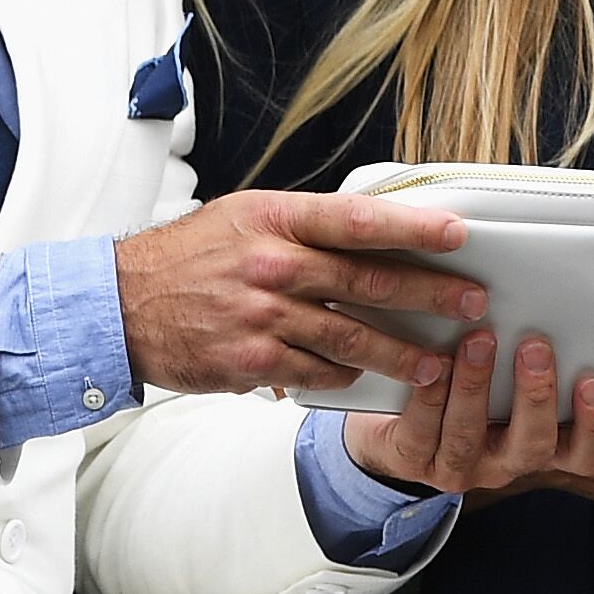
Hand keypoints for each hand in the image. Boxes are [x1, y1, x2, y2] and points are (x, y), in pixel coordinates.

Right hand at [114, 189, 482, 392]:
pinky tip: (366, 377)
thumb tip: (368, 228)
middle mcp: (274, 265)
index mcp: (275, 218)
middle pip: (370, 281)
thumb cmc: (188, 256)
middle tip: (472, 303)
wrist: (121, 304)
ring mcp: (263, 315)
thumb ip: (303, 224)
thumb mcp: (243, 216)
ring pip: (353, 337)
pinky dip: (346, 376)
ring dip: (402, 352)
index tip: (457, 233)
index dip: (414, 226)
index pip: (359, 219)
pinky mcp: (252, 361)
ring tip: (437, 362)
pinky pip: (317, 372)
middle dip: (430, 294)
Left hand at [342, 332, 593, 493]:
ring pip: (470, 436)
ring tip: (479, 341)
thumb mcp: (510, 372)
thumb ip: (533, 352)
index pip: (585, 453)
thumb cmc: (469, 382)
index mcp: (541, 444)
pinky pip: (421, 433)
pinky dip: (430, 395)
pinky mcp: (414, 459)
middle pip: (533, 445)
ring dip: (476, 386)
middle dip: (536, 395)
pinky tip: (435, 362)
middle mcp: (505, 461)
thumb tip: (553, 301)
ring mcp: (459, 466)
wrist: (397, 417)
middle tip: (535, 347)